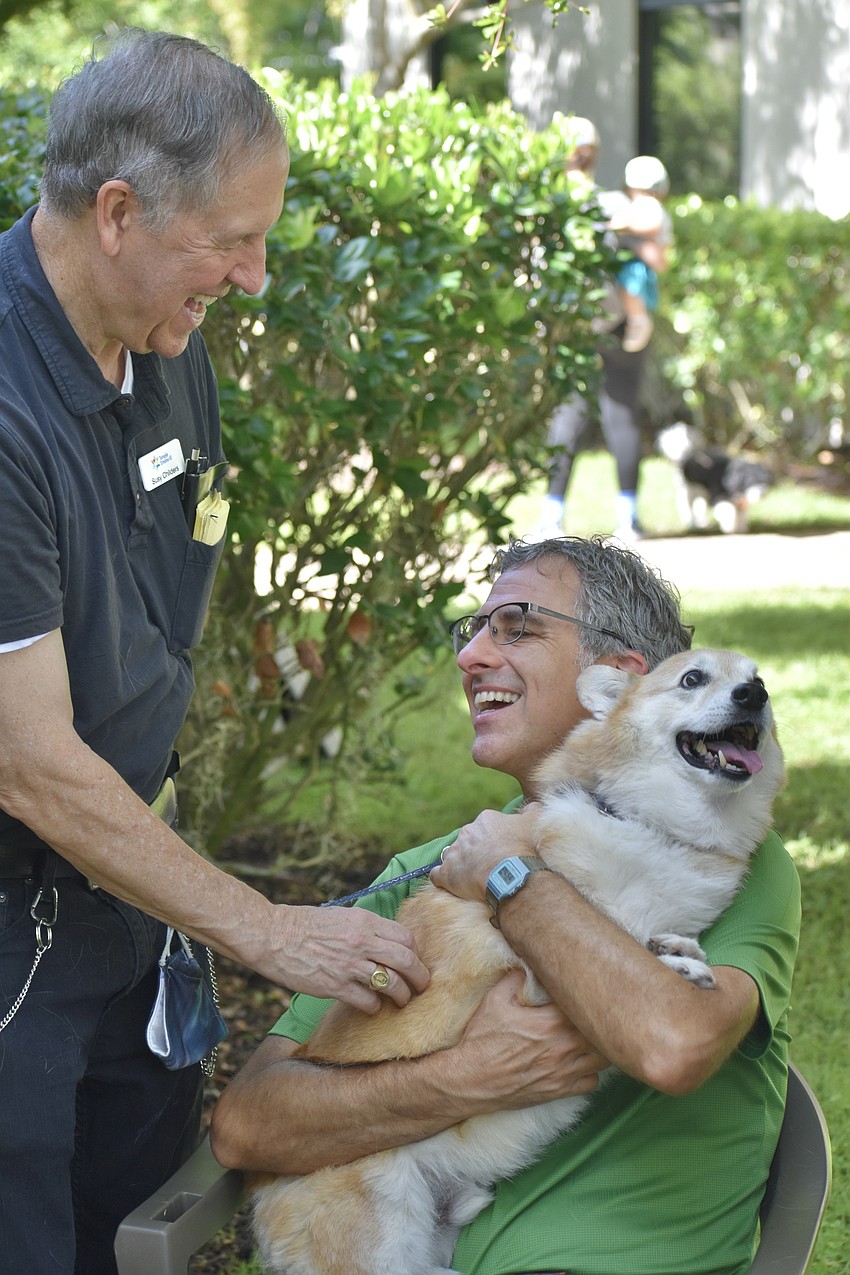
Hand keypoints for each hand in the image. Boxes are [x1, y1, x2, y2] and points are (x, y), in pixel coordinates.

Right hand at [264, 904, 430, 1012]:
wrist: (273, 935)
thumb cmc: (304, 924)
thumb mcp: (341, 916)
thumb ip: (365, 929)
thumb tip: (385, 943)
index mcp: (364, 921)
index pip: (406, 937)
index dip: (415, 953)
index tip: (414, 962)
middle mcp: (362, 941)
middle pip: (407, 960)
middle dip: (419, 977)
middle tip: (421, 986)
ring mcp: (349, 964)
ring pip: (392, 983)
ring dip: (402, 996)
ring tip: (401, 1001)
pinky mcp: (335, 986)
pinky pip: (368, 1001)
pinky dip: (374, 1007)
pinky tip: (372, 1008)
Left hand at [430, 804, 540, 901]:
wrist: (510, 874)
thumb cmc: (523, 848)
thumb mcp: (534, 822)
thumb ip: (533, 810)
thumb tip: (530, 806)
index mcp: (485, 820)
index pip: (485, 826)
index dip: (493, 839)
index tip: (501, 850)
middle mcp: (467, 832)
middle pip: (469, 840)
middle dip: (476, 850)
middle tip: (490, 864)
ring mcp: (454, 853)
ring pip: (452, 856)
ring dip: (459, 864)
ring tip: (472, 876)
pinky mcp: (446, 874)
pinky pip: (437, 875)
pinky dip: (443, 879)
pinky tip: (450, 885)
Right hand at [454, 970, 606, 1107]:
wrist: (471, 1080)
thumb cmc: (482, 1040)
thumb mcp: (494, 1000)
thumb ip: (516, 978)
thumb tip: (528, 962)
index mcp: (550, 1022)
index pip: (583, 1004)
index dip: (583, 996)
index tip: (577, 991)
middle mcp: (564, 1047)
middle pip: (600, 1032)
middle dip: (596, 1020)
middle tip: (589, 1012)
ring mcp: (564, 1071)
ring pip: (602, 1058)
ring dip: (598, 1045)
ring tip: (588, 1036)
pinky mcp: (560, 1090)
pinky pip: (592, 1081)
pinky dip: (591, 1072)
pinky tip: (580, 1061)